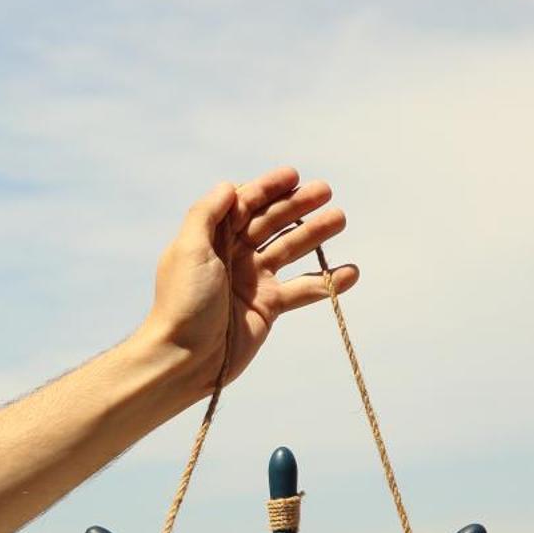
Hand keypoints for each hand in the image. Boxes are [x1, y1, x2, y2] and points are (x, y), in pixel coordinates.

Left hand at [144, 165, 358, 396]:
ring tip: (340, 218)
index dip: (268, 188)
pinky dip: (327, 282)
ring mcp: (254, 280)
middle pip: (271, 222)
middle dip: (297, 205)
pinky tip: (350, 273)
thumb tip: (228, 186)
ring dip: (315, 234)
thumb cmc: (183, 302)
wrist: (185, 357)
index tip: (294, 175)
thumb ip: (206, 214)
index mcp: (212, 238)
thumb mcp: (188, 250)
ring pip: (290, 250)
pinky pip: (303, 290)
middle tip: (326, 191)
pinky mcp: (268, 307)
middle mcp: (234, 255)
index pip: (245, 204)